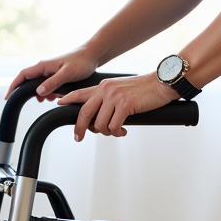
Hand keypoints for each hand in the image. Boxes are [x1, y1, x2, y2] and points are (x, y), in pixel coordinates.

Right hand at [6, 45, 100, 99]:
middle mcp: (44, 67)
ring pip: (37, 83)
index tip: (8, 97)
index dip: (13, 86)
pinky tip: (52, 98)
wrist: (92, 55)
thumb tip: (38, 92)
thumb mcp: (67, 74)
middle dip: (24, 91)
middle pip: (27, 80)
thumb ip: (52, 82)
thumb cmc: (81, 63)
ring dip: (38, 93)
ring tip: (43, 102)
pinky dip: (46, 92)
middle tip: (21, 102)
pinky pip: (46, 84)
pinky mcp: (57, 73)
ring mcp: (50, 70)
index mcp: (43, 66)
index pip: (23, 75)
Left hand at [59, 73, 179, 141]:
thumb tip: (101, 116)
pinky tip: (124, 131)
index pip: (80, 92)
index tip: (58, 103)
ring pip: (100, 124)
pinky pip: (114, 126)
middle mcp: (106, 90)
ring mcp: (114, 97)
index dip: (68, 98)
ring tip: (116, 131)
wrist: (161, 83)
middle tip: (79, 137)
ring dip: (107, 132)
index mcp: (104, 86)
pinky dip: (118, 133)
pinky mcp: (125, 105)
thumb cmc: (144, 88)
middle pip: (84, 112)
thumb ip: (109, 98)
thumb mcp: (121, 88)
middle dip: (80, 128)